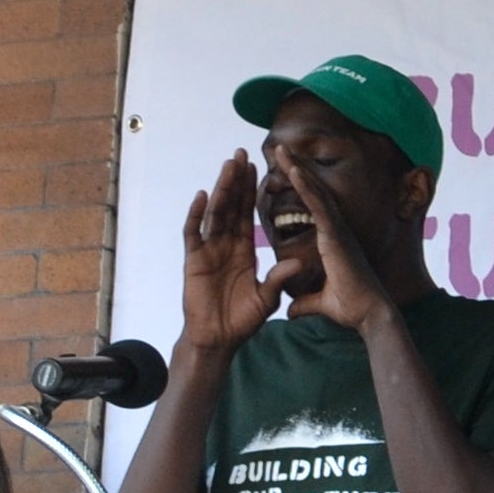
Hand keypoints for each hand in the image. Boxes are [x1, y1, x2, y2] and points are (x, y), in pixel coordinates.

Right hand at [176, 150, 284, 354]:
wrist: (218, 340)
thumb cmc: (241, 320)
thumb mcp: (266, 297)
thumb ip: (279, 278)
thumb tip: (300, 262)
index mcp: (244, 250)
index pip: (248, 214)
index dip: (252, 192)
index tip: (259, 169)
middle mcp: (225, 245)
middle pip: (231, 205)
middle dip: (236, 180)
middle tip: (242, 153)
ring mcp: (208, 250)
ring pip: (215, 213)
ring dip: (221, 188)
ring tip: (228, 165)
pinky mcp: (193, 260)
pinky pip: (194, 233)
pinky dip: (197, 215)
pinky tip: (203, 196)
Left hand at [268, 154, 396, 333]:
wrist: (369, 314)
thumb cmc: (352, 308)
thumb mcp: (320, 304)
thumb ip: (306, 303)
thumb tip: (291, 312)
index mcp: (333, 241)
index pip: (313, 208)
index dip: (301, 188)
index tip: (286, 171)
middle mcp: (337, 231)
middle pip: (313, 192)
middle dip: (297, 169)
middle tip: (280, 148)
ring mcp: (337, 230)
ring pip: (315, 192)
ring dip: (298, 169)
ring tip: (281, 149)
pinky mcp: (336, 236)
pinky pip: (318, 206)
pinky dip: (306, 187)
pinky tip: (293, 170)